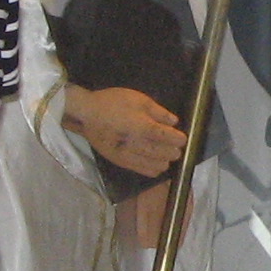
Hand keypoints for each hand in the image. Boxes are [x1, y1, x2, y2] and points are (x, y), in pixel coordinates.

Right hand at [63, 86, 184, 178]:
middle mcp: (135, 144)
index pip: (165, 137)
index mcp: (141, 126)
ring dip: (165, 161)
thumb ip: (158, 112)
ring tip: (167, 155)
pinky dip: (153, 169)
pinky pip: (142, 171)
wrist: (87, 114)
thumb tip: (174, 122)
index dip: (177, 139)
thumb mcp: (138, 99)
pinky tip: (158, 164)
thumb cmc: (113, 102)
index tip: (183, 138)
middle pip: (162, 153)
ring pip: (154, 165)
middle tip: (177, 147)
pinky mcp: (121, 162)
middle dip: (174, 151)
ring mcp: (128, 155)